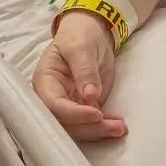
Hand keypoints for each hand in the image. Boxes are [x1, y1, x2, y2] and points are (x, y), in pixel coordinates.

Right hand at [32, 10, 124, 140]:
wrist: (91, 34)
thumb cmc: (79, 36)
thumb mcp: (81, 47)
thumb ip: (84, 70)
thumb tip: (90, 96)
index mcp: (45, 82)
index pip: (54, 105)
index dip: (74, 113)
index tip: (96, 114)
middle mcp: (52, 99)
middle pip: (65, 123)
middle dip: (89, 128)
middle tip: (115, 126)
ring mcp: (68, 105)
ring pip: (78, 128)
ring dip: (98, 131)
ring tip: (120, 128)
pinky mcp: (83, 108)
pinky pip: (90, 124)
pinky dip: (103, 127)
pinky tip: (118, 127)